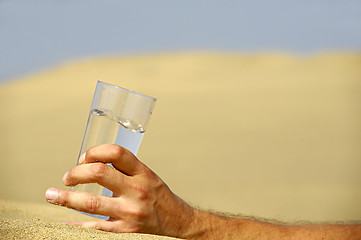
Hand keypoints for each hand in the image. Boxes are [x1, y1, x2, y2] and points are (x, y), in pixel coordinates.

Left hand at [45, 144, 194, 236]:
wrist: (176, 220)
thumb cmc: (157, 194)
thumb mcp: (146, 174)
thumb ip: (123, 168)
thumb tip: (90, 163)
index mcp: (142, 172)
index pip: (116, 153)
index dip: (94, 151)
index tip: (84, 158)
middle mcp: (137, 190)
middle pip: (99, 174)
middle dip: (76, 173)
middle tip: (67, 177)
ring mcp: (130, 211)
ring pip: (91, 202)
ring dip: (66, 198)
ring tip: (51, 195)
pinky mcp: (124, 230)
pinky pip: (95, 227)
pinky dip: (76, 224)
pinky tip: (63, 221)